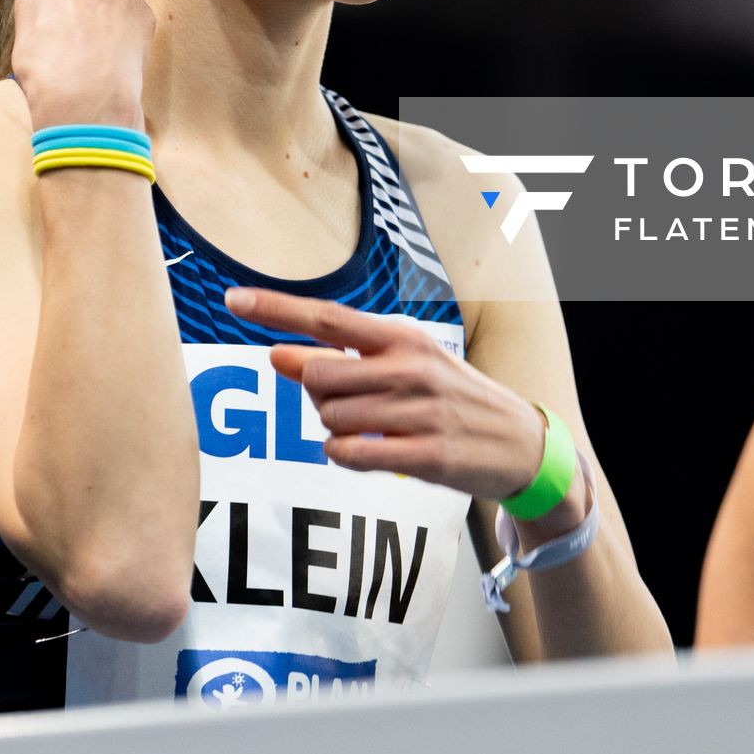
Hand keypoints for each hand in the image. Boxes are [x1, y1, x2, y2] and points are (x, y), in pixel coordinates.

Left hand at [231, 287, 546, 503]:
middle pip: (317, 375)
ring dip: (333, 428)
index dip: (277, 308)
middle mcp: (410, 367)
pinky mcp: (427, 455)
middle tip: (348, 402)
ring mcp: (420, 411)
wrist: (521, 443)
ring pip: (330, 419)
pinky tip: (365, 451)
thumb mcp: (407, 364)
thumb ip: (343, 360)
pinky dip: (344, 455)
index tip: (232, 298)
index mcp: (403, 337)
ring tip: (370, 428)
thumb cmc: (449, 398)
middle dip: (316, 394)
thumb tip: (278, 355)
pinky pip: (350, 455)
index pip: (327, 317)